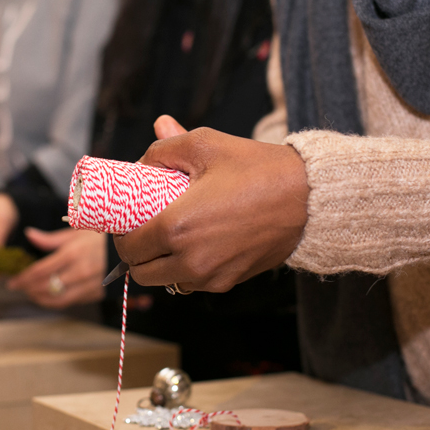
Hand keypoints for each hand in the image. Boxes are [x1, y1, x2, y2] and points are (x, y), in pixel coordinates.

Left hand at [7, 228, 105, 308]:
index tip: (12, 282)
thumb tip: (29, 234)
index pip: (39, 271)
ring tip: (31, 294)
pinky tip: (48, 296)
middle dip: (28, 289)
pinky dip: (56, 302)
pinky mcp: (96, 294)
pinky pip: (71, 302)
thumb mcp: (76, 231)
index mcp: (72, 254)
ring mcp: (88, 285)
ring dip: (40, 299)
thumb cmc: (100, 236)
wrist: (129, 248)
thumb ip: (50, 238)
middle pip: (45, 287)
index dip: (22, 279)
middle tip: (19, 288)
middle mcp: (79, 272)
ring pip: (57, 300)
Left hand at [113, 119, 308, 292]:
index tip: (126, 222)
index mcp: (176, 228)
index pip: (128, 246)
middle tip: (143, 231)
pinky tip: (196, 245)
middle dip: (136, 254)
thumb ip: (164, 148)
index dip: (120, 234)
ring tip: (169, 238)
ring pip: (166, 282)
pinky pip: (193, 284)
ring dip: (159, 265)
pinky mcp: (229, 283)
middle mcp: (190, 260)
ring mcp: (211, 276)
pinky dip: (185, 270)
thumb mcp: (205, 145)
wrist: (308, 198)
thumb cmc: (258, 169)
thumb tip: (140, 158)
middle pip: (141, 272)